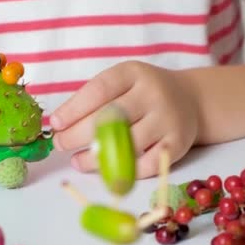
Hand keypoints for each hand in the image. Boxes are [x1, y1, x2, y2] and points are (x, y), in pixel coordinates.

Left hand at [50, 61, 199, 177]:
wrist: (190, 99)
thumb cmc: (142, 93)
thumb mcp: (121, 83)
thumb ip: (93, 99)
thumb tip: (58, 125)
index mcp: (132, 73)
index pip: (98, 90)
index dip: (73, 109)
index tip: (54, 124)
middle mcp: (152, 94)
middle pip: (110, 118)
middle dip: (77, 135)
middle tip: (60, 144)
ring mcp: (167, 119)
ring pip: (126, 144)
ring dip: (95, 158)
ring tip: (76, 160)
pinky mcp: (177, 144)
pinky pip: (146, 164)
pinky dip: (122, 171)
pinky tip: (104, 171)